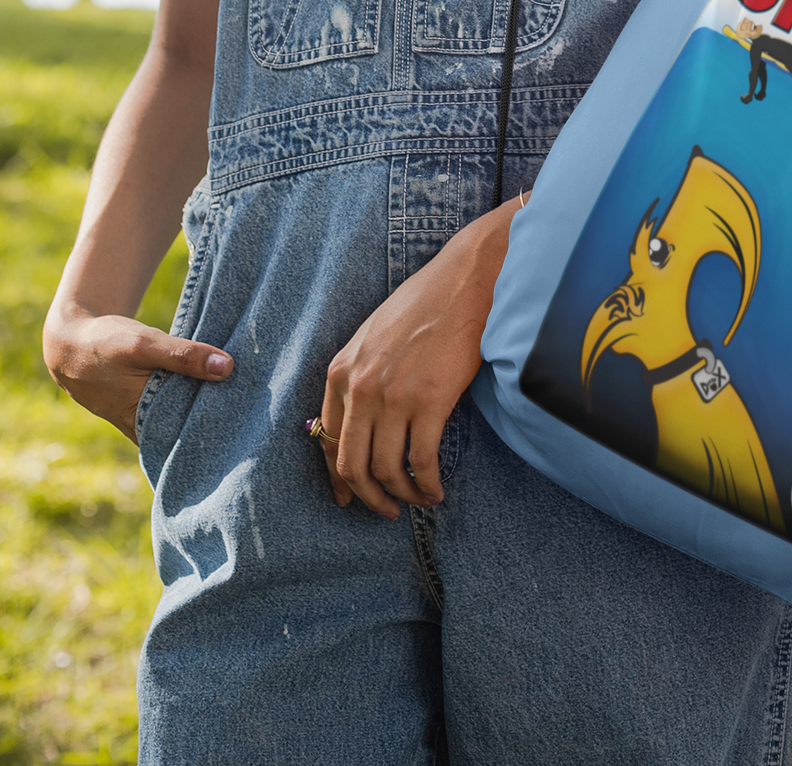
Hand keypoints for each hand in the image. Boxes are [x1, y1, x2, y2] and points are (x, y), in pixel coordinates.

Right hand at [43, 307, 232, 443]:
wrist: (71, 341)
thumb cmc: (107, 344)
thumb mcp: (145, 345)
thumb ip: (184, 356)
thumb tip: (228, 368)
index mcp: (143, 424)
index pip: (189, 441)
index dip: (218, 435)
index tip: (250, 429)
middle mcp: (145, 430)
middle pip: (188, 432)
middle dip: (216, 423)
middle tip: (257, 414)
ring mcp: (144, 419)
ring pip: (182, 419)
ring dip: (205, 409)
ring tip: (245, 401)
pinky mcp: (145, 405)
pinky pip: (175, 408)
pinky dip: (192, 398)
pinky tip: (218, 387)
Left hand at [315, 200, 517, 515]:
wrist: (465, 280)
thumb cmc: (424, 304)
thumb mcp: (373, 337)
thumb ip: (359, 377)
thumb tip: (358, 423)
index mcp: (341, 371)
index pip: (327, 441)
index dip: (339, 478)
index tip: (351, 495)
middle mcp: (360, 387)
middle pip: (353, 464)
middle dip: (368, 497)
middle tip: (386, 510)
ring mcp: (394, 395)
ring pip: (388, 470)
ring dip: (403, 495)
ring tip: (419, 499)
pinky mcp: (430, 401)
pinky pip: (422, 460)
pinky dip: (427, 484)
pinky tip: (436, 489)